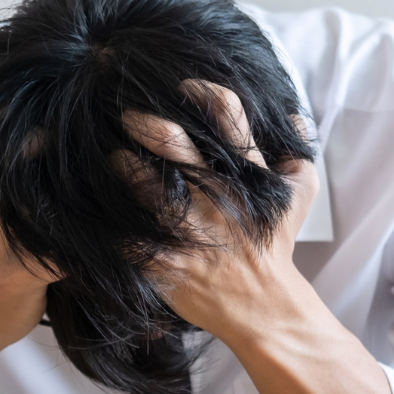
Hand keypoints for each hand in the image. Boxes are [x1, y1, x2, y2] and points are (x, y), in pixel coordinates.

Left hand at [119, 82, 318, 344]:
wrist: (264, 307)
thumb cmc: (275, 246)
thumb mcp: (298, 199)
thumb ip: (296, 155)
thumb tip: (292, 116)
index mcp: (249, 178)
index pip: (231, 122)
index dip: (206, 96)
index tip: (183, 85)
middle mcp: (220, 200)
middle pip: (183, 152)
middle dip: (153, 128)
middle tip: (128, 116)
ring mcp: (194, 233)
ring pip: (154, 194)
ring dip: (129, 173)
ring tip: (111, 158)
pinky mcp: (171, 265)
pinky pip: (135, 244)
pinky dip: (114, 229)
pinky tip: (95, 215)